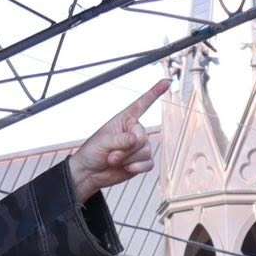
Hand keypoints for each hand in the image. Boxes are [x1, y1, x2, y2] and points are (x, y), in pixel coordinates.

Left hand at [69, 78, 167, 201]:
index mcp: (125, 120)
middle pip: (143, 137)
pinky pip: (148, 163)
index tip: (167, 81)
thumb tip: (136, 140)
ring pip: (146, 151)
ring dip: (128, 159)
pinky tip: (128, 168)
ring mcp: (139, 147)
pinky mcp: (141, 162)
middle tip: (111, 156)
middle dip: (127, 149)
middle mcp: (134, 131)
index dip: (155, 92)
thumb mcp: (104, 142)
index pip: (142, 104)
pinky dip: (138, 167)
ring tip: (114, 161)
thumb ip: (121, 139)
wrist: (89, 173)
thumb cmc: (92, 153)